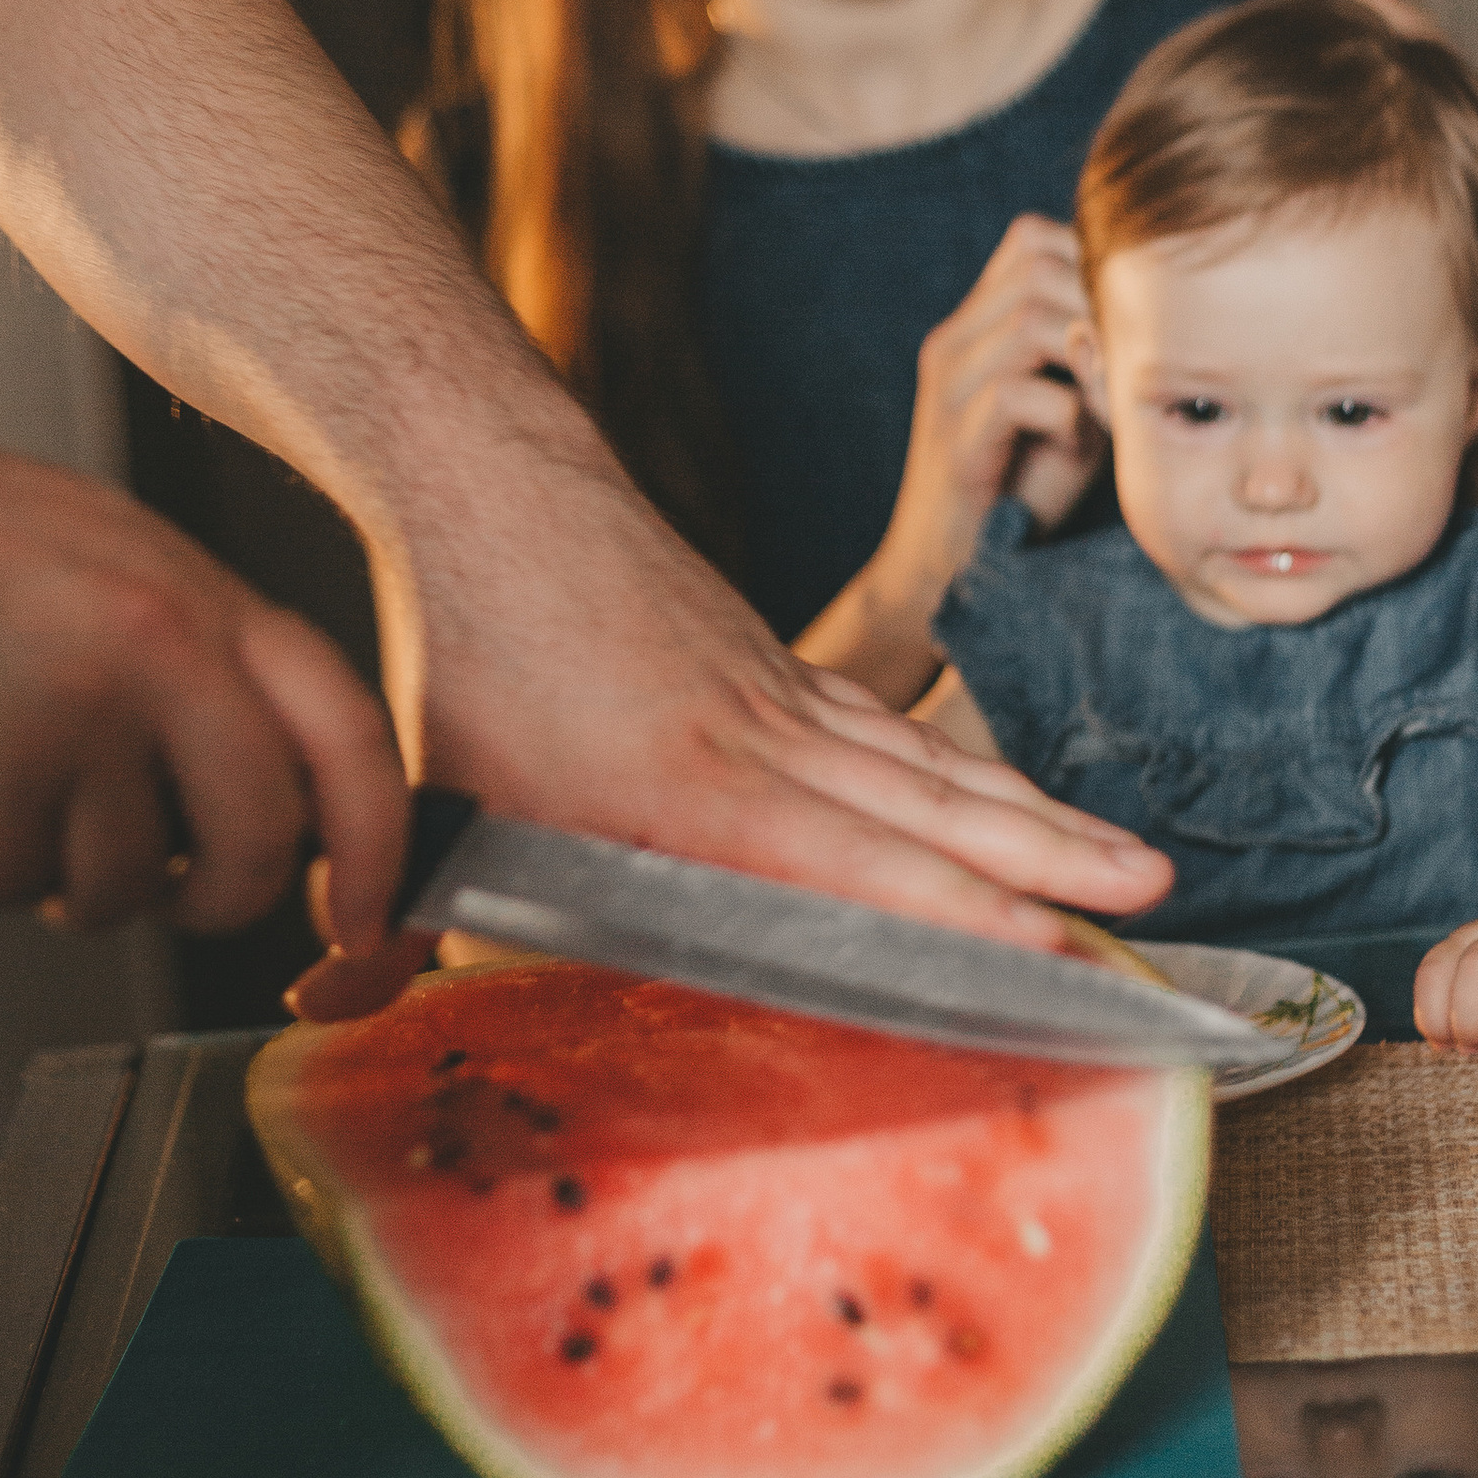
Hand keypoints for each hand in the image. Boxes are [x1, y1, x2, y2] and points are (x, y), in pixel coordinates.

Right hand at [0, 432, 405, 939]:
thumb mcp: (111, 563)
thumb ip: (201, 664)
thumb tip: (278, 795)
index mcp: (203, 594)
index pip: (348, 732)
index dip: (380, 846)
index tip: (363, 918)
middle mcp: (162, 640)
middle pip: (258, 839)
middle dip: (210, 893)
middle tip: (154, 879)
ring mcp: (82, 701)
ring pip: (126, 882)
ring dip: (61, 872)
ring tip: (6, 784)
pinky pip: (12, 884)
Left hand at [301, 427, 1172, 1013]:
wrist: (489, 478)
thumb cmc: (461, 647)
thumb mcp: (423, 791)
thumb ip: (391, 909)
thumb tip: (321, 999)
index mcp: (682, 787)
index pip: (848, 863)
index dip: (954, 910)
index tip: (1046, 944)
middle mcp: (758, 740)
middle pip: (930, 811)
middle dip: (1049, 868)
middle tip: (1156, 904)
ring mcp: (780, 694)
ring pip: (932, 764)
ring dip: (1038, 818)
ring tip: (1138, 860)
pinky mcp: (775, 666)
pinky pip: (893, 730)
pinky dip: (966, 771)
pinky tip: (1012, 805)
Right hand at [884, 218, 1102, 598]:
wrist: (950, 567)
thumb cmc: (1022, 486)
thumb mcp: (1069, 405)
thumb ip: (1094, 356)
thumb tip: (1166, 313)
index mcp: (974, 325)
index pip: (1032, 238)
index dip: (1090, 266)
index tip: (1131, 323)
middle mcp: (953, 342)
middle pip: (1037, 263)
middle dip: (1098, 306)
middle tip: (1129, 362)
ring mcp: (948, 387)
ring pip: (1032, 319)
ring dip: (1090, 358)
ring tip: (1106, 404)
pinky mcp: (955, 439)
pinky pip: (1020, 392)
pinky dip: (1067, 413)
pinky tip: (1078, 445)